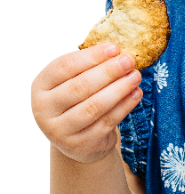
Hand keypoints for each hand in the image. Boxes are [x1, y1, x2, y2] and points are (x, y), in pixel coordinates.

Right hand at [30, 42, 141, 163]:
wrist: (77, 138)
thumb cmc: (78, 98)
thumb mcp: (75, 79)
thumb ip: (90, 64)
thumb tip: (117, 50)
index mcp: (40, 85)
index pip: (64, 66)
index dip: (91, 56)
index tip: (115, 48)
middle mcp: (43, 109)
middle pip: (79, 87)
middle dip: (108, 72)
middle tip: (129, 60)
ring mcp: (59, 130)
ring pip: (93, 107)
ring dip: (118, 89)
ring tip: (135, 76)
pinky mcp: (79, 145)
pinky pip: (105, 123)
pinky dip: (124, 106)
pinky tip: (135, 93)